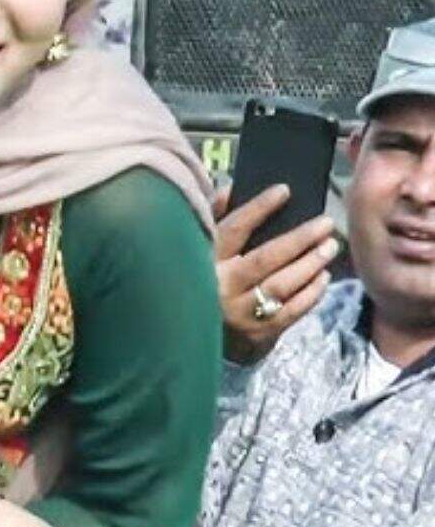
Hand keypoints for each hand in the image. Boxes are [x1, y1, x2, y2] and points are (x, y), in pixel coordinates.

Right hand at [214, 184, 338, 364]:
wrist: (195, 337)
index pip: (234, 228)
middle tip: (325, 223)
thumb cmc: (205, 281)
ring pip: (281, 285)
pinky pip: (290, 311)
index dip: (259, 208)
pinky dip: (311, 293)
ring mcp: (239, 312)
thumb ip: (215, 219)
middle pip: (265, 258)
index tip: (284, 191)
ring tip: (330, 246)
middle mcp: (220, 286)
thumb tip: (231, 190)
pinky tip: (323, 277)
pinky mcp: (257, 334)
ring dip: (310, 264)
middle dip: (299, 239)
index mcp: (205, 260)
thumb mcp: (201, 249)